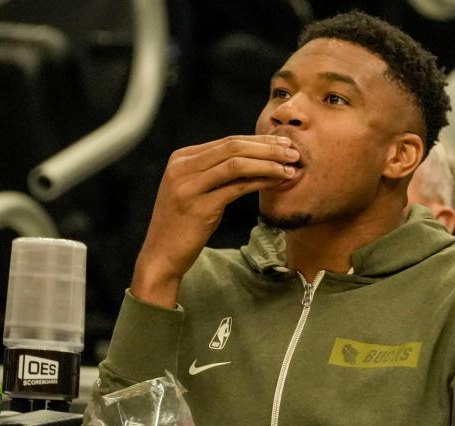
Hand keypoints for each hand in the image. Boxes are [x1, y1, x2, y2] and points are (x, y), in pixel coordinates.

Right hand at [131, 135, 298, 307]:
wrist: (161, 256)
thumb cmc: (182, 225)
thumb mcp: (194, 191)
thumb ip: (213, 172)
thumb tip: (253, 158)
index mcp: (180, 159)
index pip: (226, 141)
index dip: (258, 141)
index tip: (283, 143)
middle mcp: (181, 168)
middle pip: (233, 147)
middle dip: (268, 147)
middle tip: (294, 151)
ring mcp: (188, 186)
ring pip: (236, 163)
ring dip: (269, 162)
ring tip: (291, 166)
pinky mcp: (199, 207)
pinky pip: (237, 187)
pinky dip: (260, 180)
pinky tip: (277, 181)